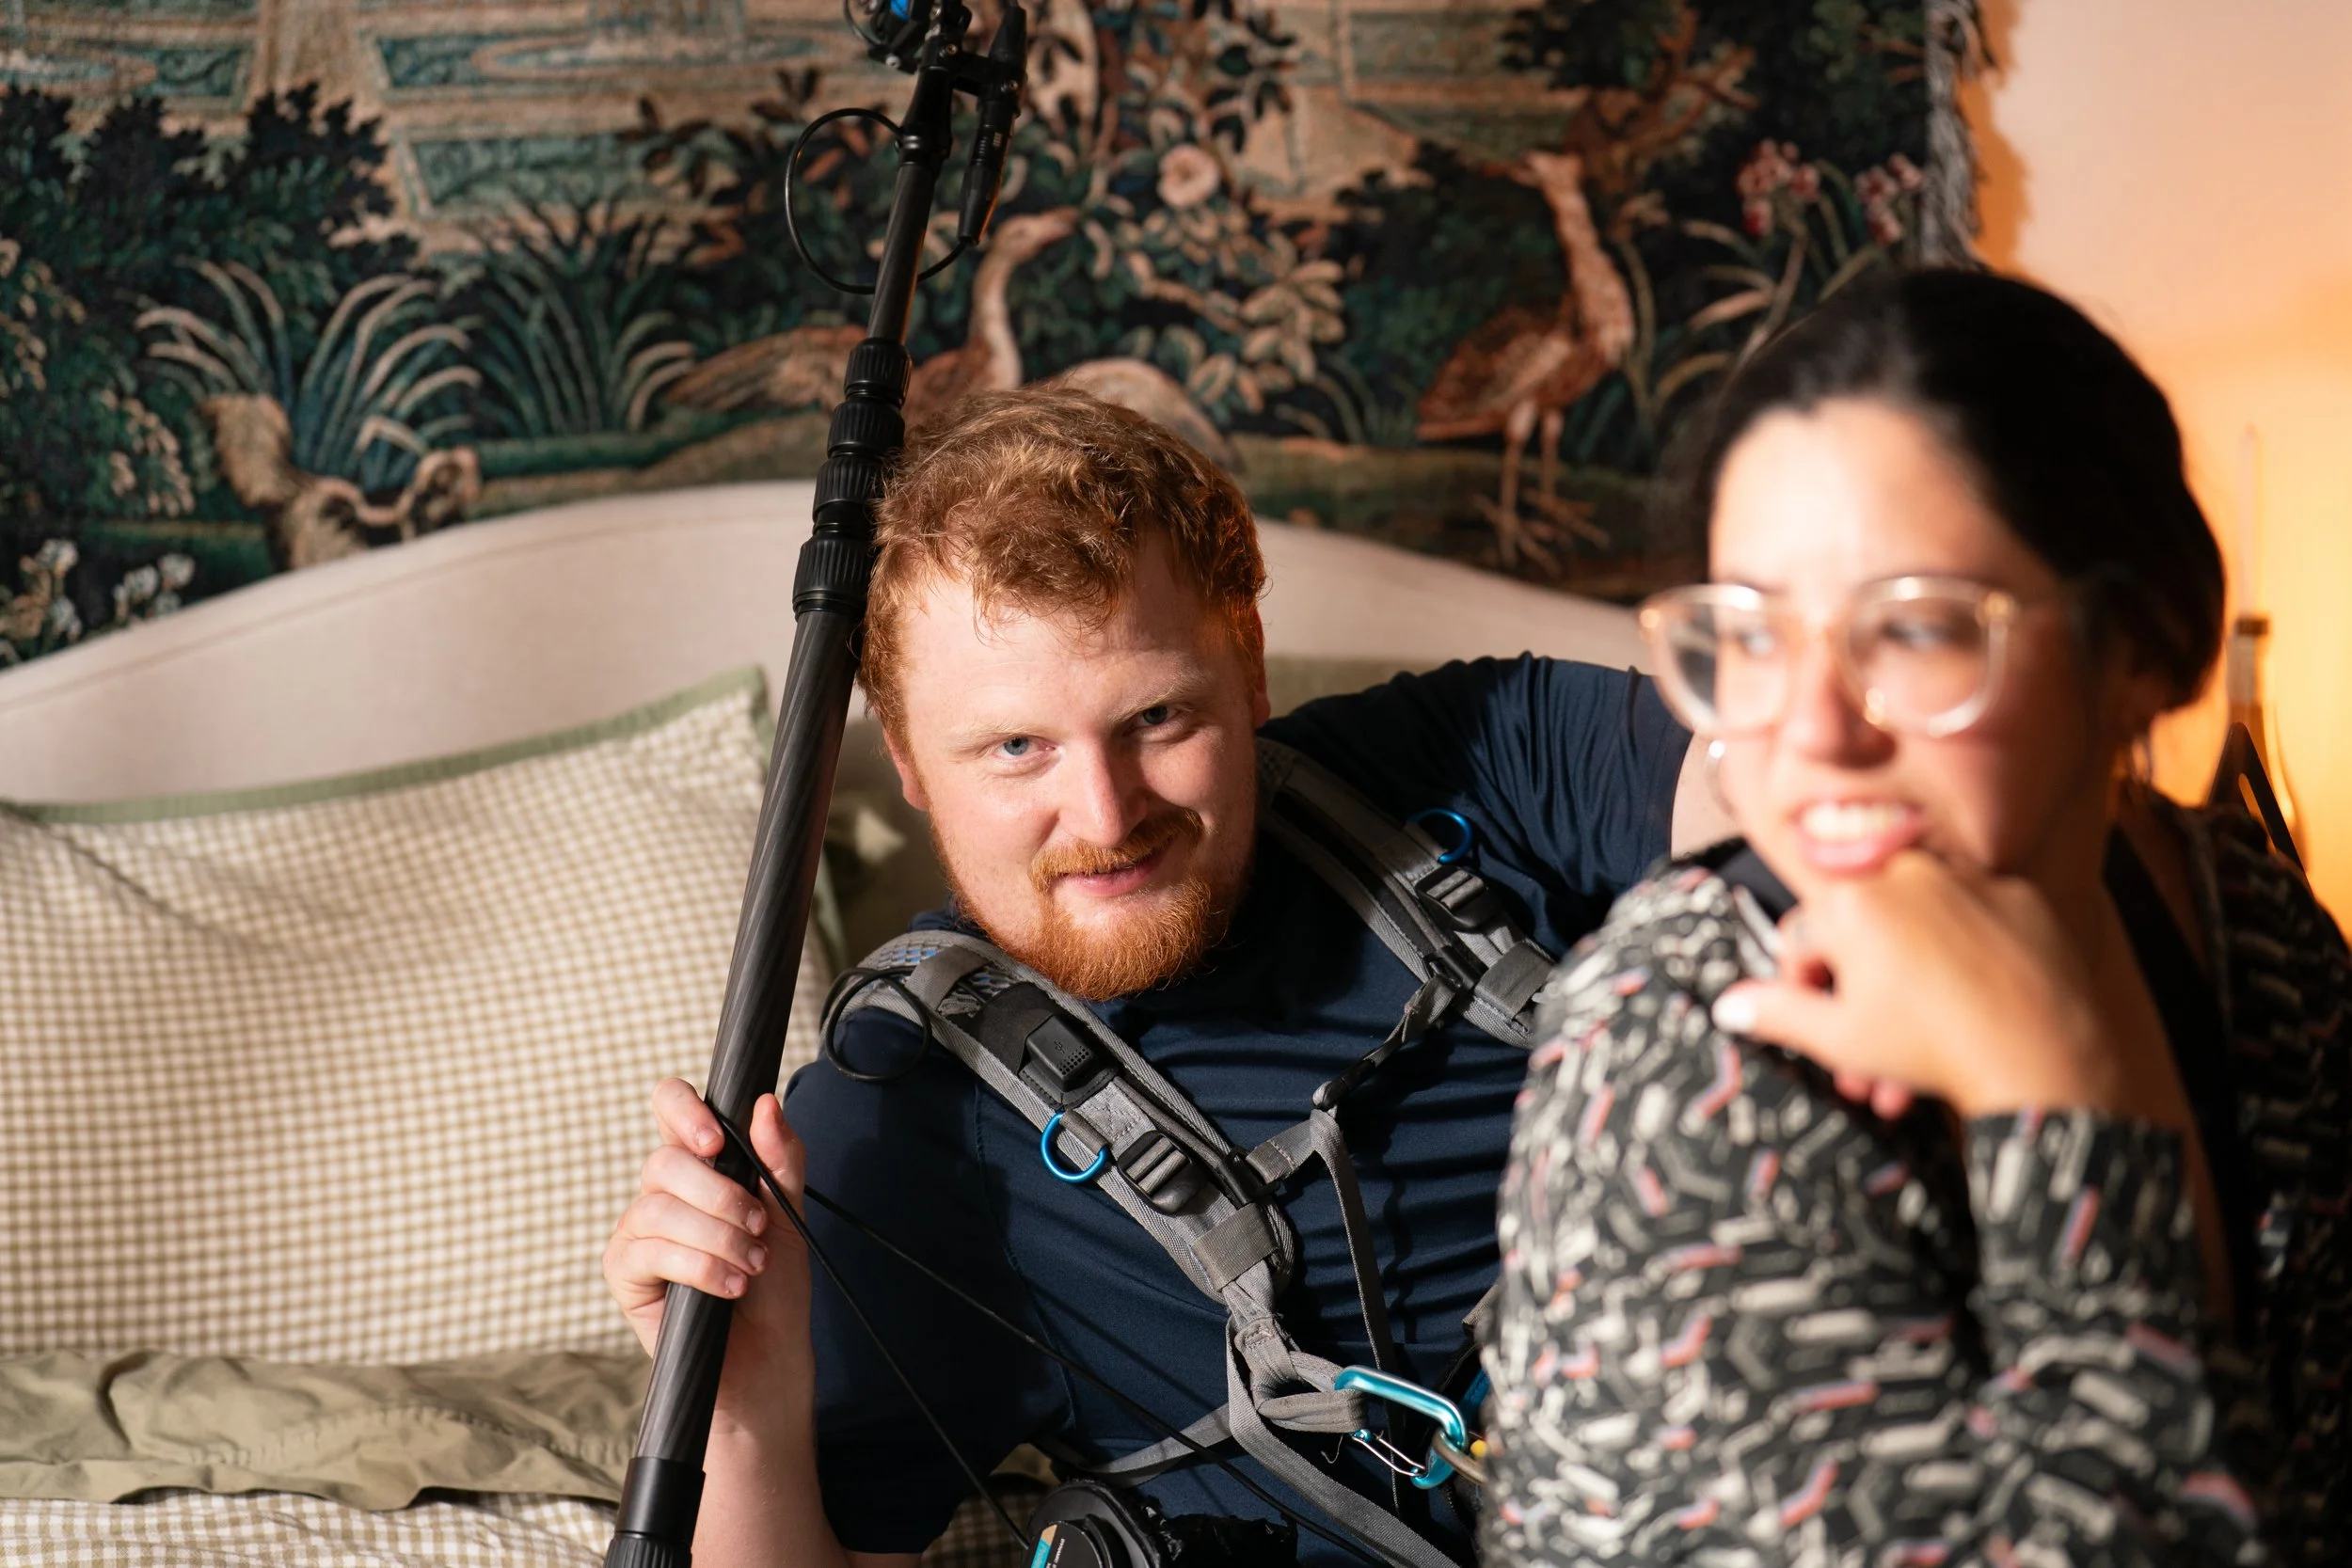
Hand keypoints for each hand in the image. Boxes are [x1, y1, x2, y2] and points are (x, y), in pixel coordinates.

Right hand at [603, 1080, 813, 1421]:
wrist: (769, 1353)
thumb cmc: (776, 1284)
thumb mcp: (789, 1212)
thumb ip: (780, 1157)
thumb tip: (766, 1104)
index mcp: (699, 1165)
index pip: (670, 1108)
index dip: (683, 1111)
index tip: (716, 1140)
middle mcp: (662, 1193)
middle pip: (663, 1162)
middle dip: (719, 1195)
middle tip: (757, 1225)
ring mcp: (638, 1231)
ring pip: (658, 1209)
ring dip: (717, 1237)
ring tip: (751, 1263)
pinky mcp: (625, 1274)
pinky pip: (650, 1252)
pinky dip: (699, 1266)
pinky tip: (729, 1284)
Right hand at [1711, 851, 2180, 1123]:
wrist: (2045, 1059)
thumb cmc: (1934, 1048)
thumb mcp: (1838, 1039)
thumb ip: (1776, 1013)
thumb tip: (1727, 1003)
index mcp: (1852, 899)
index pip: (1799, 938)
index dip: (1798, 989)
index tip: (1812, 1025)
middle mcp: (1906, 872)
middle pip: (1858, 932)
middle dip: (1855, 997)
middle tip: (1861, 1055)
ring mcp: (1968, 881)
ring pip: (1913, 931)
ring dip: (1902, 989)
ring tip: (1911, 1057)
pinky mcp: (2019, 898)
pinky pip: (1971, 924)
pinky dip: (1959, 961)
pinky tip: (1964, 1013)